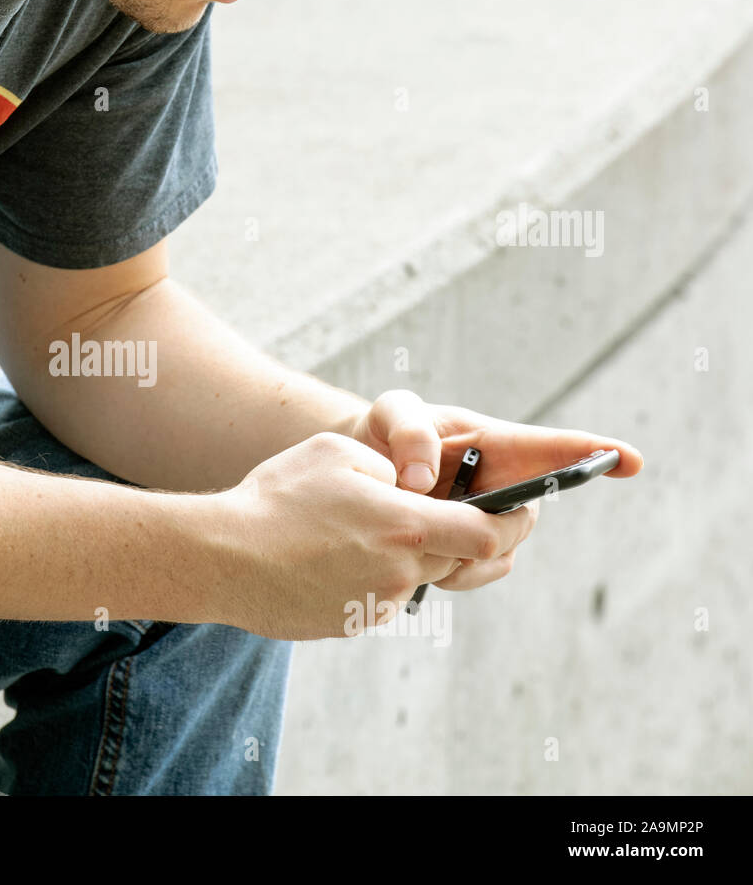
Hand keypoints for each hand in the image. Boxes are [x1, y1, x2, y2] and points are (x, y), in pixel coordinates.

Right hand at [211, 431, 537, 639]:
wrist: (221, 558)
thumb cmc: (277, 498)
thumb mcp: (337, 451)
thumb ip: (389, 467)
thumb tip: (409, 487)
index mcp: (407, 525)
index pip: (489, 533)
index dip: (510, 522)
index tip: (516, 509)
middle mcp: (401, 570)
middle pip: (457, 557)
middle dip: (451, 535)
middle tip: (420, 512)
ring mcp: (375, 604)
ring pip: (411, 576)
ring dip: (397, 554)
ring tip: (344, 532)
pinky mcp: (349, 624)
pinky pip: (374, 596)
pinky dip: (361, 577)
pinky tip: (320, 558)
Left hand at [345, 388, 643, 589]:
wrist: (353, 469)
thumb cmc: (382, 430)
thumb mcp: (391, 412)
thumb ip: (408, 431)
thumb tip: (423, 480)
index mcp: (494, 444)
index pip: (552, 449)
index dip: (593, 454)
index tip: (630, 460)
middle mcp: (501, 483)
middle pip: (526, 515)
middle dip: (499, 529)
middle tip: (456, 527)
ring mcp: (485, 520)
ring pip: (502, 551)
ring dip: (469, 555)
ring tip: (425, 540)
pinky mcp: (463, 549)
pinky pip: (473, 570)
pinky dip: (449, 571)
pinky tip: (418, 557)